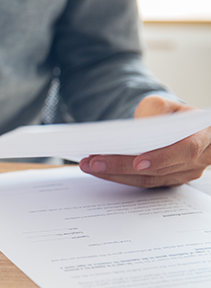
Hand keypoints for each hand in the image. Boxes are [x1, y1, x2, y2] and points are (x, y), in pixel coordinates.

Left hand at [79, 95, 210, 187]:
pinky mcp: (167, 181)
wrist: (178, 126)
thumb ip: (156, 110)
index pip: (187, 150)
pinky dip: (118, 177)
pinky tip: (98, 170)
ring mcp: (184, 174)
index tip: (138, 162)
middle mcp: (200, 160)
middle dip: (122, 166)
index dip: (162, 157)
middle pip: (158, 169)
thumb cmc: (173, 114)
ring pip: (147, 180)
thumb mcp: (166, 104)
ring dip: (114, 174)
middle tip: (93, 161)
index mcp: (206, 136)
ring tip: (88, 165)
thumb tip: (137, 127)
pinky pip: (142, 183)